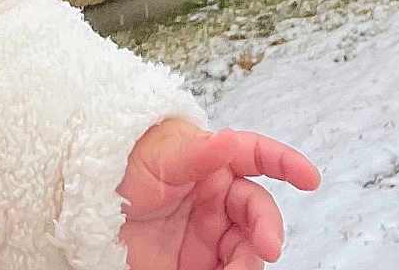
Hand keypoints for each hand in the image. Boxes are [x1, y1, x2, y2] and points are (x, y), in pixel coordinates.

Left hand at [118, 117, 319, 268]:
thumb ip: (198, 152)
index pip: (255, 157)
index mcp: (212, 162)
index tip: (310, 178)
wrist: (88, 202)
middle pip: (257, 212)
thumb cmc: (125, 163)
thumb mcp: (160, 155)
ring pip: (247, 249)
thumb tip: (229, 140)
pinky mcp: (195, 264)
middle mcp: (216, 198)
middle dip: (268, 229)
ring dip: (249, 260)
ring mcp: (208, 233)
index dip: (285, 163)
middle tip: (264, 249)